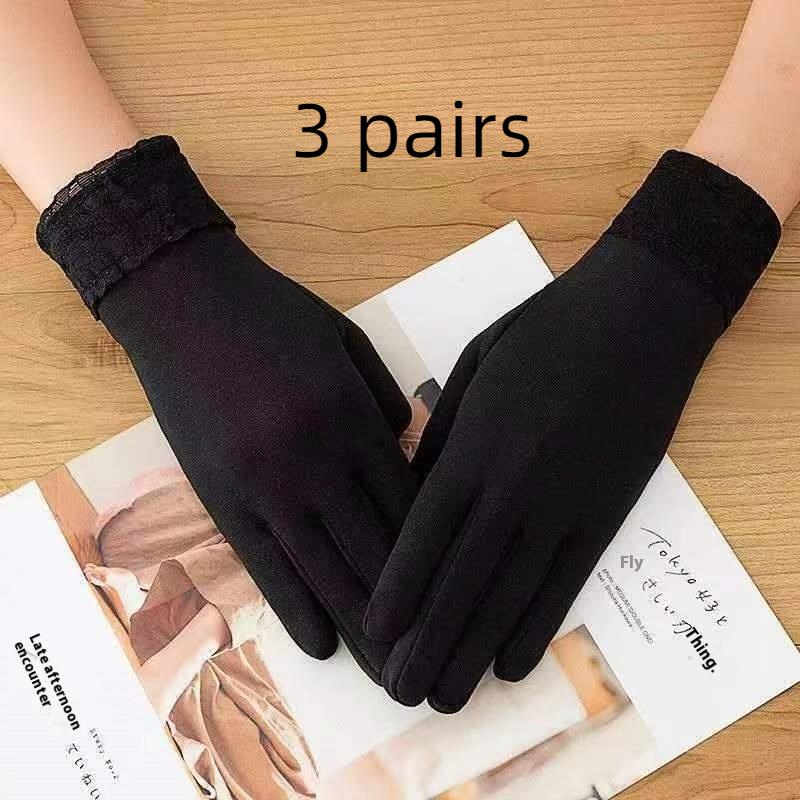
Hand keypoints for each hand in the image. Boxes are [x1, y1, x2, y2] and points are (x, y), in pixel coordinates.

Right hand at [37, 137, 417, 681]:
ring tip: (390, 679)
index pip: (411, 507)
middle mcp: (315, 460)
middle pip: (375, 553)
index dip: (440, 560)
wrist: (184, 300)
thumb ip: (383, 400)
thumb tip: (408, 449)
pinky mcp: (219, 496)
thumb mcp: (348, 342)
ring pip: (325, 573)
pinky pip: (264, 565)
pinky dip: (295, 609)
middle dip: (411, 617)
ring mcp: (265, 483)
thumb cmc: (274, 315)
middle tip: (438, 666)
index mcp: (353, 419)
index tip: (463, 600)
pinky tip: (322, 646)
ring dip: (362, 633)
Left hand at [365, 150, 779, 710]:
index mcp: (472, 448)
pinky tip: (512, 664)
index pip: (422, 536)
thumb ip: (442, 436)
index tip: (374, 634)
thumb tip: (415, 489)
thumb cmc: (544, 332)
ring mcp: (563, 507)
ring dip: (475, 652)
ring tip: (446, 697)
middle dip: (427, 642)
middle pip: (461, 582)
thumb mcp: (472, 369)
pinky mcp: (605, 515)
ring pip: (511, 596)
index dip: (396, 591)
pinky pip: (566, 585)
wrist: (636, 318)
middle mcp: (512, 489)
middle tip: (399, 692)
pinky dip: (538, 629)